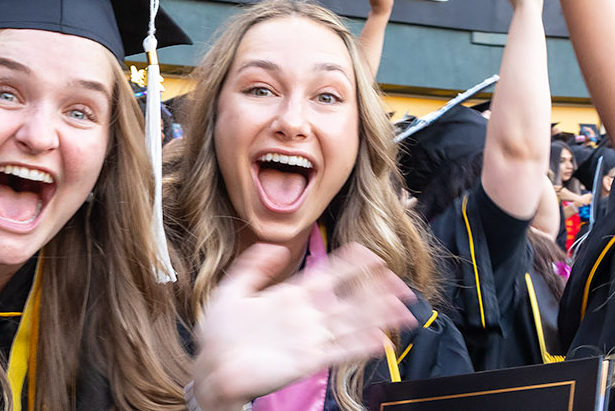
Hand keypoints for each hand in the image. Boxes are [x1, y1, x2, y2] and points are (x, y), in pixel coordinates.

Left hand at [190, 245, 417, 409]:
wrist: (211, 369)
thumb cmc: (219, 333)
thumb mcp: (231, 290)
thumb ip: (252, 266)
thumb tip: (275, 245)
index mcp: (291, 296)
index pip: (329, 275)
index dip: (351, 266)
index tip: (372, 255)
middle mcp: (307, 316)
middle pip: (350, 300)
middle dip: (377, 292)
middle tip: (401, 285)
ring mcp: (310, 338)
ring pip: (352, 324)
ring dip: (378, 317)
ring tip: (403, 310)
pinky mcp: (308, 360)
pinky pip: (340, 351)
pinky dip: (362, 346)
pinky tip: (381, 340)